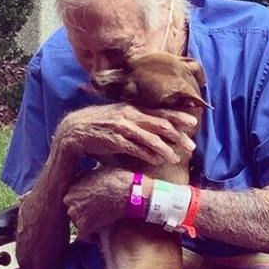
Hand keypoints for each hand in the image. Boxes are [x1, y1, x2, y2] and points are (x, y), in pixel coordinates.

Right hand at [56, 103, 196, 165]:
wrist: (74, 131)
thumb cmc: (99, 126)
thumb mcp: (120, 118)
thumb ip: (137, 121)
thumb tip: (156, 129)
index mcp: (132, 108)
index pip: (160, 111)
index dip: (178, 116)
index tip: (194, 122)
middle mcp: (129, 115)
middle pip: (160, 124)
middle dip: (178, 135)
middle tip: (192, 146)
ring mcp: (122, 127)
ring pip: (150, 137)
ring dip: (165, 148)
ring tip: (176, 158)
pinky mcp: (114, 140)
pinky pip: (135, 148)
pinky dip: (148, 154)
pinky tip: (158, 161)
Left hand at [63, 167, 132, 241]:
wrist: (128, 192)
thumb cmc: (119, 180)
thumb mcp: (100, 170)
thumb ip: (89, 176)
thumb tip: (92, 177)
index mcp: (72, 185)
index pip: (73, 198)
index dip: (84, 202)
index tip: (93, 205)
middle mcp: (69, 199)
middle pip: (74, 210)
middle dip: (84, 213)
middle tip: (97, 216)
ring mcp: (75, 213)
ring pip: (78, 223)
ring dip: (88, 226)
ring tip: (100, 226)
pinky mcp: (84, 226)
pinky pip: (85, 236)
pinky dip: (92, 238)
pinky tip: (100, 237)